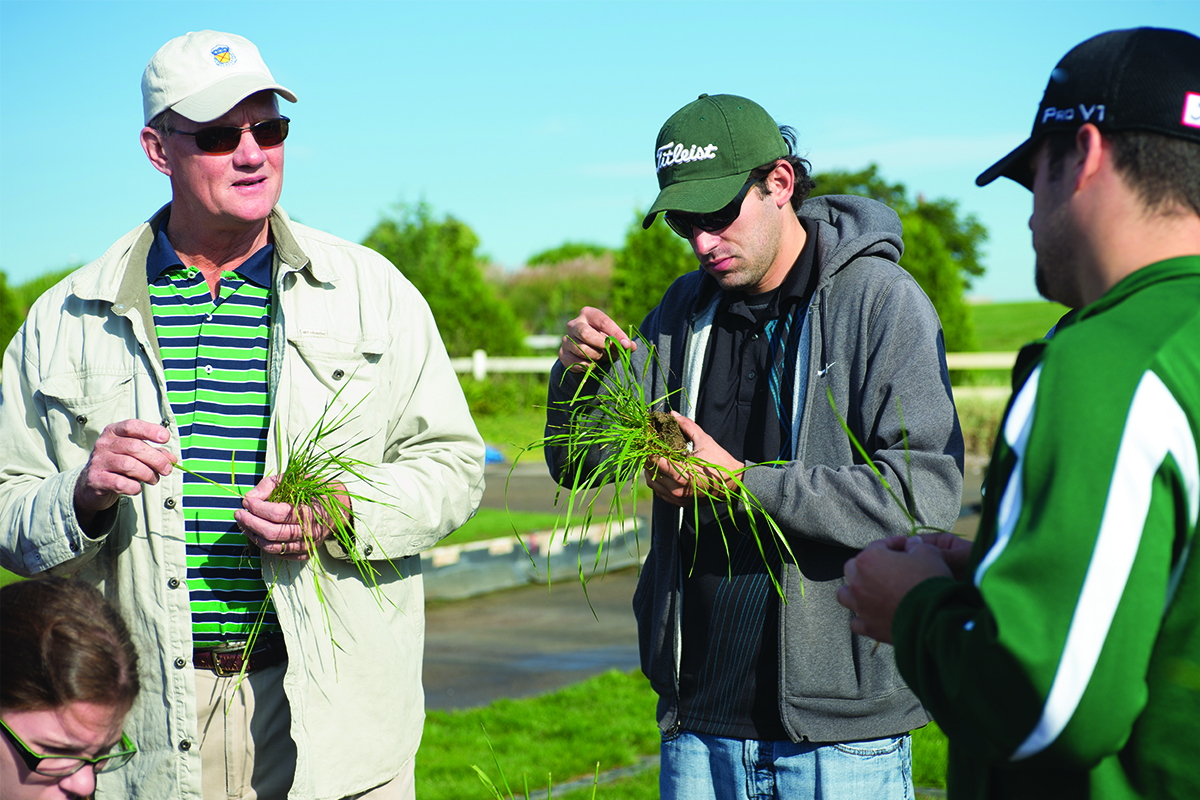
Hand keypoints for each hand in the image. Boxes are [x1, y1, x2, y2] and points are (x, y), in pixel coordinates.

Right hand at [74, 419, 174, 525]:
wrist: (93, 483)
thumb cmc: (119, 464)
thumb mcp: (136, 454)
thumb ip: (155, 453)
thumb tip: (172, 459)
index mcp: (114, 431)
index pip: (132, 426)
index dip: (150, 430)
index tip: (165, 437)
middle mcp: (104, 443)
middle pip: (135, 447)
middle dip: (157, 460)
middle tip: (167, 469)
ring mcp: (98, 461)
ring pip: (129, 465)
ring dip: (148, 474)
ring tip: (154, 479)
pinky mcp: (96, 479)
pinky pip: (121, 483)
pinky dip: (135, 487)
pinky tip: (137, 487)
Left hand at [234, 475, 351, 560]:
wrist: (341, 508)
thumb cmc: (317, 490)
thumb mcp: (297, 479)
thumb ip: (272, 485)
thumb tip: (249, 497)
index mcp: (311, 511)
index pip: (278, 514)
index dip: (258, 508)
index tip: (246, 501)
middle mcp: (310, 531)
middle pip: (272, 533)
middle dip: (250, 523)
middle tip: (238, 513)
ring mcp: (308, 545)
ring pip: (273, 547)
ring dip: (253, 535)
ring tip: (243, 523)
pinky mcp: (305, 554)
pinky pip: (279, 555)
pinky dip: (264, 545)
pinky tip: (256, 533)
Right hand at [559, 307, 634, 372]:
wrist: (587, 353)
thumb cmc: (603, 341)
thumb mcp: (614, 339)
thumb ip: (623, 342)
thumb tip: (630, 346)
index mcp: (588, 314)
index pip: (603, 321)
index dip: (616, 334)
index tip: (626, 344)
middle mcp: (574, 324)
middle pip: (586, 333)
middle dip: (601, 345)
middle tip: (611, 352)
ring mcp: (566, 339)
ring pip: (581, 349)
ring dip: (596, 357)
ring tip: (603, 358)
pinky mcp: (562, 354)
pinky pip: (575, 361)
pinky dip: (587, 366)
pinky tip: (593, 365)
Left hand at [644, 413, 741, 506]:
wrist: (733, 485)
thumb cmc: (720, 462)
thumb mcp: (704, 440)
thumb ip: (687, 426)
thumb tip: (673, 415)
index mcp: (680, 473)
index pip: (653, 460)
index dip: (649, 449)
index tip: (651, 442)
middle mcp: (675, 488)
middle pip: (650, 472)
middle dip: (649, 459)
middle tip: (652, 449)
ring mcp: (677, 498)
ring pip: (653, 484)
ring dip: (651, 472)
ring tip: (657, 461)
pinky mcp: (680, 503)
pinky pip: (661, 494)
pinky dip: (658, 483)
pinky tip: (664, 473)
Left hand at [837, 537, 952, 643]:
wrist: (934, 618)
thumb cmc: (928, 582)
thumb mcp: (928, 553)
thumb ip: (916, 545)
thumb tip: (912, 543)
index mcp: (868, 560)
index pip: (877, 546)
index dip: (893, 544)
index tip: (904, 546)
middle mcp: (858, 582)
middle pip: (853, 568)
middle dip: (868, 565)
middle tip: (887, 567)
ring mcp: (860, 606)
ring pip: (845, 594)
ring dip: (855, 591)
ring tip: (870, 590)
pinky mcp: (868, 627)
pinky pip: (855, 622)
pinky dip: (862, 618)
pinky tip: (872, 615)